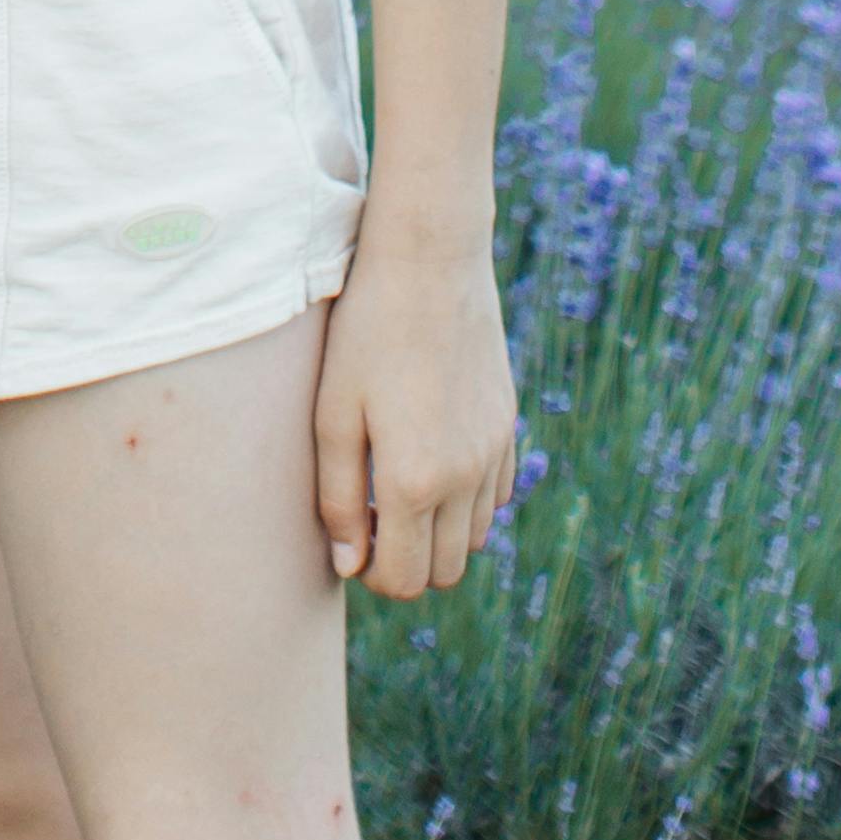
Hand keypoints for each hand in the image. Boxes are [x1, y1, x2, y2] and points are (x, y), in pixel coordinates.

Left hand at [314, 213, 517, 598]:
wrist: (429, 260)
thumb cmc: (366, 331)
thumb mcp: (333, 413)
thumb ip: (338, 497)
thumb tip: (349, 563)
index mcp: (415, 482)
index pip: (403, 579)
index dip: (372, 574)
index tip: (352, 539)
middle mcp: (465, 478)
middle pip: (444, 572)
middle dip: (406, 562)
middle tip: (371, 517)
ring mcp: (494, 452)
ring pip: (474, 539)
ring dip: (437, 534)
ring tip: (399, 486)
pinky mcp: (507, 426)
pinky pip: (495, 496)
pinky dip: (466, 500)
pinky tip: (433, 457)